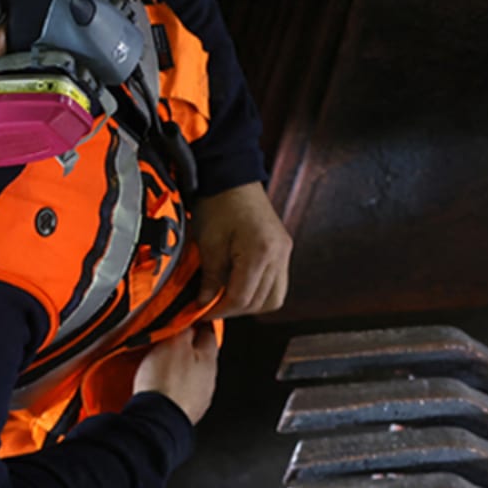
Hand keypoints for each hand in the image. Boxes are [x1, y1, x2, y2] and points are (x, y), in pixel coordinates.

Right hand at [132, 324, 218, 422]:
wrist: (158, 420)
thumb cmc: (166, 382)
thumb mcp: (174, 342)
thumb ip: (184, 328)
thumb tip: (191, 318)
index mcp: (210, 358)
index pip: (209, 332)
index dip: (197, 322)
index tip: (188, 318)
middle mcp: (209, 379)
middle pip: (201, 354)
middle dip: (187, 347)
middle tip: (169, 341)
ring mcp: (200, 397)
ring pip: (191, 374)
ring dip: (179, 368)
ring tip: (160, 364)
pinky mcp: (186, 410)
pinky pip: (181, 391)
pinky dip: (172, 385)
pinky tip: (160, 384)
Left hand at [190, 181, 292, 319]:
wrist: (231, 175)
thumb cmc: (217, 202)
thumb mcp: (208, 242)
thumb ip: (210, 276)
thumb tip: (205, 302)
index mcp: (260, 252)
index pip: (242, 298)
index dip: (220, 310)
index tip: (203, 312)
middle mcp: (279, 254)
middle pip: (261, 301)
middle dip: (234, 310)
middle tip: (211, 308)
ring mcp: (284, 251)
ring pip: (274, 297)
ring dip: (250, 304)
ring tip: (226, 299)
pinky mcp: (283, 248)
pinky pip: (277, 282)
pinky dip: (260, 291)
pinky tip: (241, 287)